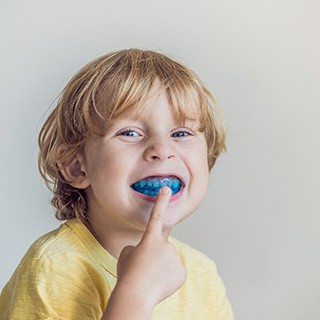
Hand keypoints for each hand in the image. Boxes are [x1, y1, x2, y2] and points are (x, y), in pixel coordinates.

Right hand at [116, 186, 186, 308]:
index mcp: (150, 238)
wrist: (136, 296)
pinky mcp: (182, 271)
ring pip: (169, 258)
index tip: (167, 188)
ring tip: (151, 276)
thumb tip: (149, 250)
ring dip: (162, 265)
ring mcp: (175, 258)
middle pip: (162, 246)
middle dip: (155, 254)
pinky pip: (176, 270)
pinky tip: (160, 283)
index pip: (156, 215)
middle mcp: (166, 245)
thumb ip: (140, 247)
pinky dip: (169, 276)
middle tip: (146, 267)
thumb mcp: (127, 254)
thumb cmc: (128, 274)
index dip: (161, 201)